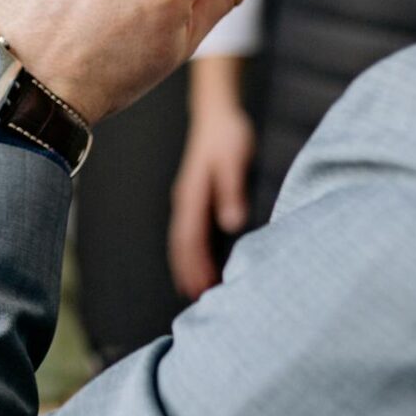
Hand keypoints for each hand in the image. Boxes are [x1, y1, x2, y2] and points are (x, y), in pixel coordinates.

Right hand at [168, 101, 256, 298]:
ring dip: (188, 265)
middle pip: (181, 245)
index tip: (201, 288)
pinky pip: (190, 232)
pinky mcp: (196, 199)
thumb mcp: (234, 161)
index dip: (194, 266)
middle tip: (198, 301)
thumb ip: (232, 192)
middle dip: (188, 272)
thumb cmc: (228, 136)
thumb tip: (231, 224)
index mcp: (192, 196)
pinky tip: (202, 263)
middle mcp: (185, 201)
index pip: (189, 239)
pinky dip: (192, 252)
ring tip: (197, 290)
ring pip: (183, 240)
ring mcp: (188, 200)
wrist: (217, 114)